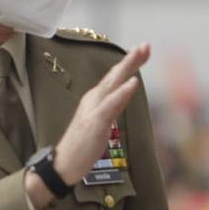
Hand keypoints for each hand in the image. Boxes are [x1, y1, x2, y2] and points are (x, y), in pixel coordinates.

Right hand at [53, 43, 150, 186]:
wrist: (62, 164)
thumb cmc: (81, 145)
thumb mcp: (101, 122)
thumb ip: (112, 107)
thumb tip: (124, 96)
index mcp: (95, 99)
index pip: (115, 78)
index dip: (129, 63)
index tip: (144, 50)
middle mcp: (93, 99)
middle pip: (115, 75)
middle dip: (131, 59)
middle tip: (146, 44)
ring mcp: (93, 109)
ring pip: (113, 84)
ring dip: (127, 67)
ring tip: (140, 52)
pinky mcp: (95, 122)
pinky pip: (111, 105)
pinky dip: (122, 92)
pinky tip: (133, 82)